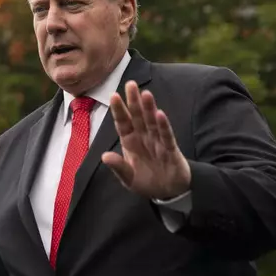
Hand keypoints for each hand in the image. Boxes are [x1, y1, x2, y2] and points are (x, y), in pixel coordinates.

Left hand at [102, 80, 190, 199]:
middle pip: (137, 117)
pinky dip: (163, 126)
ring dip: (149, 108)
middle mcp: (144, 138)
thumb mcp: (129, 178)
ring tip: (145, 94)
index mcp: (130, 142)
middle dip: (134, 101)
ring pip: (152, 122)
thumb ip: (118, 167)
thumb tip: (104, 156)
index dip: (119, 110)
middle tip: (130, 83)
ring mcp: (157, 141)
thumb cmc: (147, 181)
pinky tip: (160, 114)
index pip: (123, 123)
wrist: (169, 192)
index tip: (113, 96)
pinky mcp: (170, 149)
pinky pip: (166, 136)